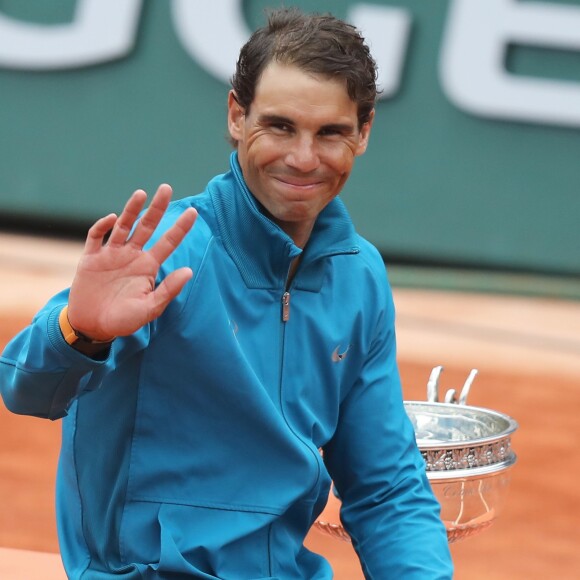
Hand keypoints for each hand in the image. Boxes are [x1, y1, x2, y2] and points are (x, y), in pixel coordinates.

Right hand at [67, 184, 196, 340]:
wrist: (93, 326)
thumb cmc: (124, 320)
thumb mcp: (150, 308)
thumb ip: (168, 290)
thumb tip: (189, 270)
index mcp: (148, 266)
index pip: (168, 242)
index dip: (180, 227)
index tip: (193, 212)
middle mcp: (132, 256)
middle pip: (146, 226)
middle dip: (156, 208)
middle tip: (166, 187)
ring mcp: (111, 255)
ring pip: (123, 226)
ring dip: (131, 210)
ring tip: (142, 194)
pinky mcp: (90, 258)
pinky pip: (96, 237)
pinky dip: (102, 227)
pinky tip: (112, 219)